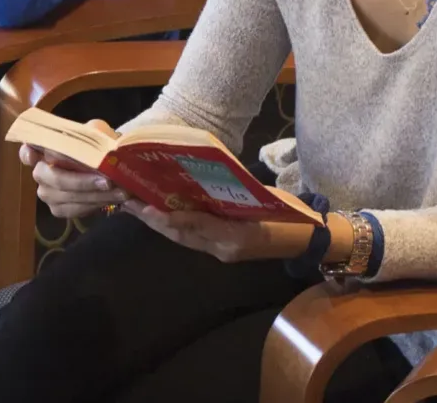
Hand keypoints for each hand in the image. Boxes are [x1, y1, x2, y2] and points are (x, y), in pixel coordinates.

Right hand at [21, 126, 125, 219]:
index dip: (28, 154)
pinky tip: (113, 199)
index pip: (27, 152)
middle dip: (82, 181)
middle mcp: (40, 172)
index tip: (34, 153)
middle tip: (108, 181)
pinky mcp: (58, 209)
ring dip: (96, 195)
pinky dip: (96, 204)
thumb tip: (97, 140)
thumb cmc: (95, 146)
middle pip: (55, 179)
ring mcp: (47, 192)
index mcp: (43, 149)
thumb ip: (92, 133)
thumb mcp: (96, 133)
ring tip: (120, 191)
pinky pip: (75, 209)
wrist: (107, 166)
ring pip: (68, 197)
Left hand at [121, 201, 326, 263]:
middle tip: (128, 203)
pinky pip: (193, 238)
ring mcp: (224, 251)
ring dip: (158, 224)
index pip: (196, 227)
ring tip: (134, 206)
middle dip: (154, 220)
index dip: (170, 217)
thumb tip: (201, 185)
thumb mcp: (266, 203)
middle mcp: (225, 249)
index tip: (146, 206)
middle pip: (181, 235)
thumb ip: (236, 198)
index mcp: (236, 238)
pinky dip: (175, 226)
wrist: (308, 239)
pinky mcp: (224, 249)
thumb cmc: (291, 217)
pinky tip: (159, 213)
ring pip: (183, 238)